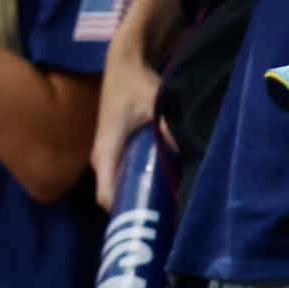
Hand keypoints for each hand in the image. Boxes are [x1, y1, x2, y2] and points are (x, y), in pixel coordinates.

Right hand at [90, 53, 159, 212]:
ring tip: (164, 206)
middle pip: (112, 195)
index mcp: (106, 149)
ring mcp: (105, 152)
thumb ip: (168, 132)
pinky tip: (158, 186)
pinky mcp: (112, 147)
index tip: (149, 225)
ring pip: (116, 185)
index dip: (125, 213)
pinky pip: (119, 175)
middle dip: (134, 209)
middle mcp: (100, 156)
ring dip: (134, 195)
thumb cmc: (135, 85)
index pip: (105, 195)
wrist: (123, 63)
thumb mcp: (155, 106)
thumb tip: (188, 160)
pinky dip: (135, 183)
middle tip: (164, 220)